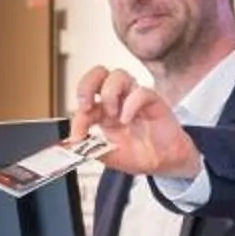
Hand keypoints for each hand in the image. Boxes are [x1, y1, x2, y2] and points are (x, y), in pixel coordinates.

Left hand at [71, 66, 200, 179]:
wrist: (164, 162)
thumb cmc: (139, 154)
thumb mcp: (108, 155)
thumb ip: (90, 148)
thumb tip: (71, 145)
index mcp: (104, 110)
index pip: (85, 101)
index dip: (78, 117)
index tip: (77, 136)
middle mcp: (118, 99)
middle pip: (99, 73)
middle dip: (87, 85)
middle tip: (86, 106)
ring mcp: (135, 98)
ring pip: (119, 75)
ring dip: (109, 94)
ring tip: (112, 116)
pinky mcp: (153, 102)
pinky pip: (141, 92)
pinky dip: (130, 105)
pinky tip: (127, 120)